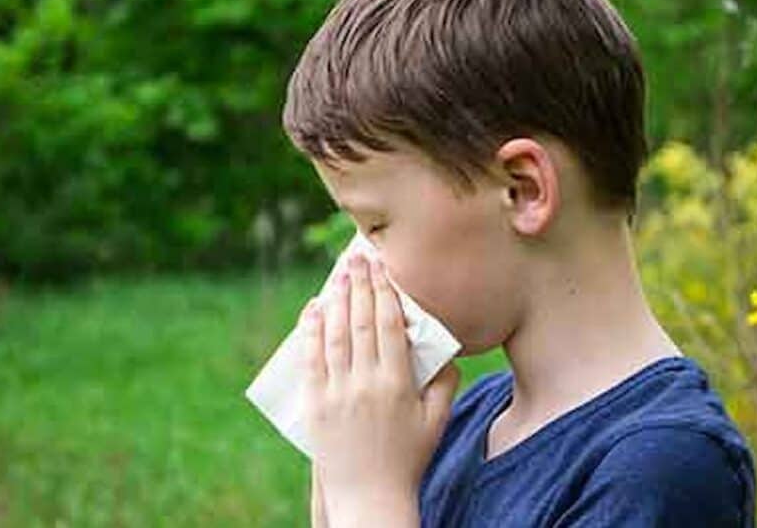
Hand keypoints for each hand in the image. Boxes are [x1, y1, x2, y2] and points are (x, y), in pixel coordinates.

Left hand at [299, 253, 460, 524]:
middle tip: (356, 258)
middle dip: (359, 286)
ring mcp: (337, 393)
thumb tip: (444, 352)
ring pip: (335, 336)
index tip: (381, 268)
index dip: (385, 292)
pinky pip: (311, 359)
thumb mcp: (436, 422)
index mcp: (397, 384)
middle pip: (361, 323)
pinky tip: (314, 310)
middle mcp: (366, 384)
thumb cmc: (407, 459)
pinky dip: (311, 331)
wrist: (369, 498)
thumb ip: (445, 384)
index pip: (390, 326)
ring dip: (337, 301)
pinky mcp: (315, 404)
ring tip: (339, 276)